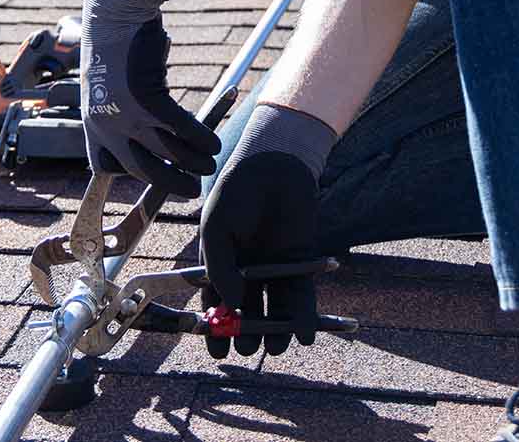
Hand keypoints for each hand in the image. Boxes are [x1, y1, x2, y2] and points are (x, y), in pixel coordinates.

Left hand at [80, 0, 218, 195]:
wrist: (114, 12)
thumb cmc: (114, 43)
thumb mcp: (106, 83)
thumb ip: (119, 108)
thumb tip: (148, 130)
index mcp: (92, 121)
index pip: (104, 166)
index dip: (129, 176)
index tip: (153, 174)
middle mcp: (105, 123)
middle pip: (142, 170)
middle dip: (171, 183)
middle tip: (192, 189)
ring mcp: (126, 114)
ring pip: (168, 153)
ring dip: (194, 163)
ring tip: (210, 163)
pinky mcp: (148, 99)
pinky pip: (182, 129)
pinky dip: (202, 139)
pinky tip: (214, 142)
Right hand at [200, 103, 336, 357]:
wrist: (272, 167)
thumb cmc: (236, 193)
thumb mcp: (216, 229)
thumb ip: (220, 267)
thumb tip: (229, 306)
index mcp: (220, 263)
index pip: (216, 301)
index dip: (216, 325)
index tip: (216, 351)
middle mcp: (247, 271)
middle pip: (246, 310)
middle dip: (246, 331)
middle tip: (245, 346)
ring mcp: (273, 269)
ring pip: (274, 308)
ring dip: (274, 330)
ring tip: (273, 346)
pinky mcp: (299, 264)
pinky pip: (300, 295)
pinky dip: (302, 316)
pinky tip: (302, 335)